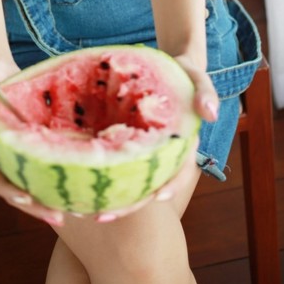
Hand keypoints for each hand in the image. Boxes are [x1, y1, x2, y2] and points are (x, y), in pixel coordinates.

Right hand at [0, 57, 66, 227]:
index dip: (8, 189)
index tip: (26, 198)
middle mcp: (1, 154)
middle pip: (17, 187)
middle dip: (35, 206)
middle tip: (58, 217)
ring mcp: (19, 148)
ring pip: (35, 180)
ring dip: (52, 197)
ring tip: (76, 210)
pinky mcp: (35, 138)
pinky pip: (48, 159)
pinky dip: (62, 172)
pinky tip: (81, 183)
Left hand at [89, 54, 217, 221]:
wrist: (164, 67)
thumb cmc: (182, 73)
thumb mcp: (197, 77)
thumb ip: (205, 92)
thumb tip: (210, 114)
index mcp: (182, 145)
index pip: (180, 172)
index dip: (170, 187)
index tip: (156, 198)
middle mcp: (161, 154)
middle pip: (147, 187)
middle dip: (127, 205)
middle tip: (101, 216)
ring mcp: (141, 150)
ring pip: (127, 181)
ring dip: (107, 197)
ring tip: (80, 209)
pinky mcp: (123, 142)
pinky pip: (111, 160)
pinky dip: (96, 171)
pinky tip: (73, 178)